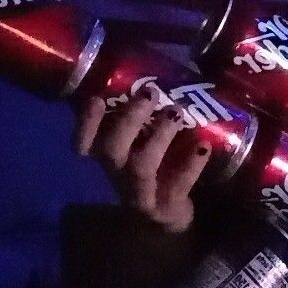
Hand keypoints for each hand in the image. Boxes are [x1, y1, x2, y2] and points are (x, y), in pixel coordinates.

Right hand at [74, 84, 210, 232]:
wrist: (170, 215)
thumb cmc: (155, 166)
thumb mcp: (144, 141)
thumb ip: (143, 115)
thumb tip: (155, 72)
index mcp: (109, 155)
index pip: (84, 142)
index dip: (86, 122)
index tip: (97, 97)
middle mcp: (118, 173)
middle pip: (111, 149)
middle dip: (129, 119)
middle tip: (150, 91)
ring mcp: (140, 193)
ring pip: (141, 166)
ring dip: (159, 137)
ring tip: (176, 112)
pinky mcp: (166, 207)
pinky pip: (177, 187)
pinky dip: (190, 165)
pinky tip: (203, 146)